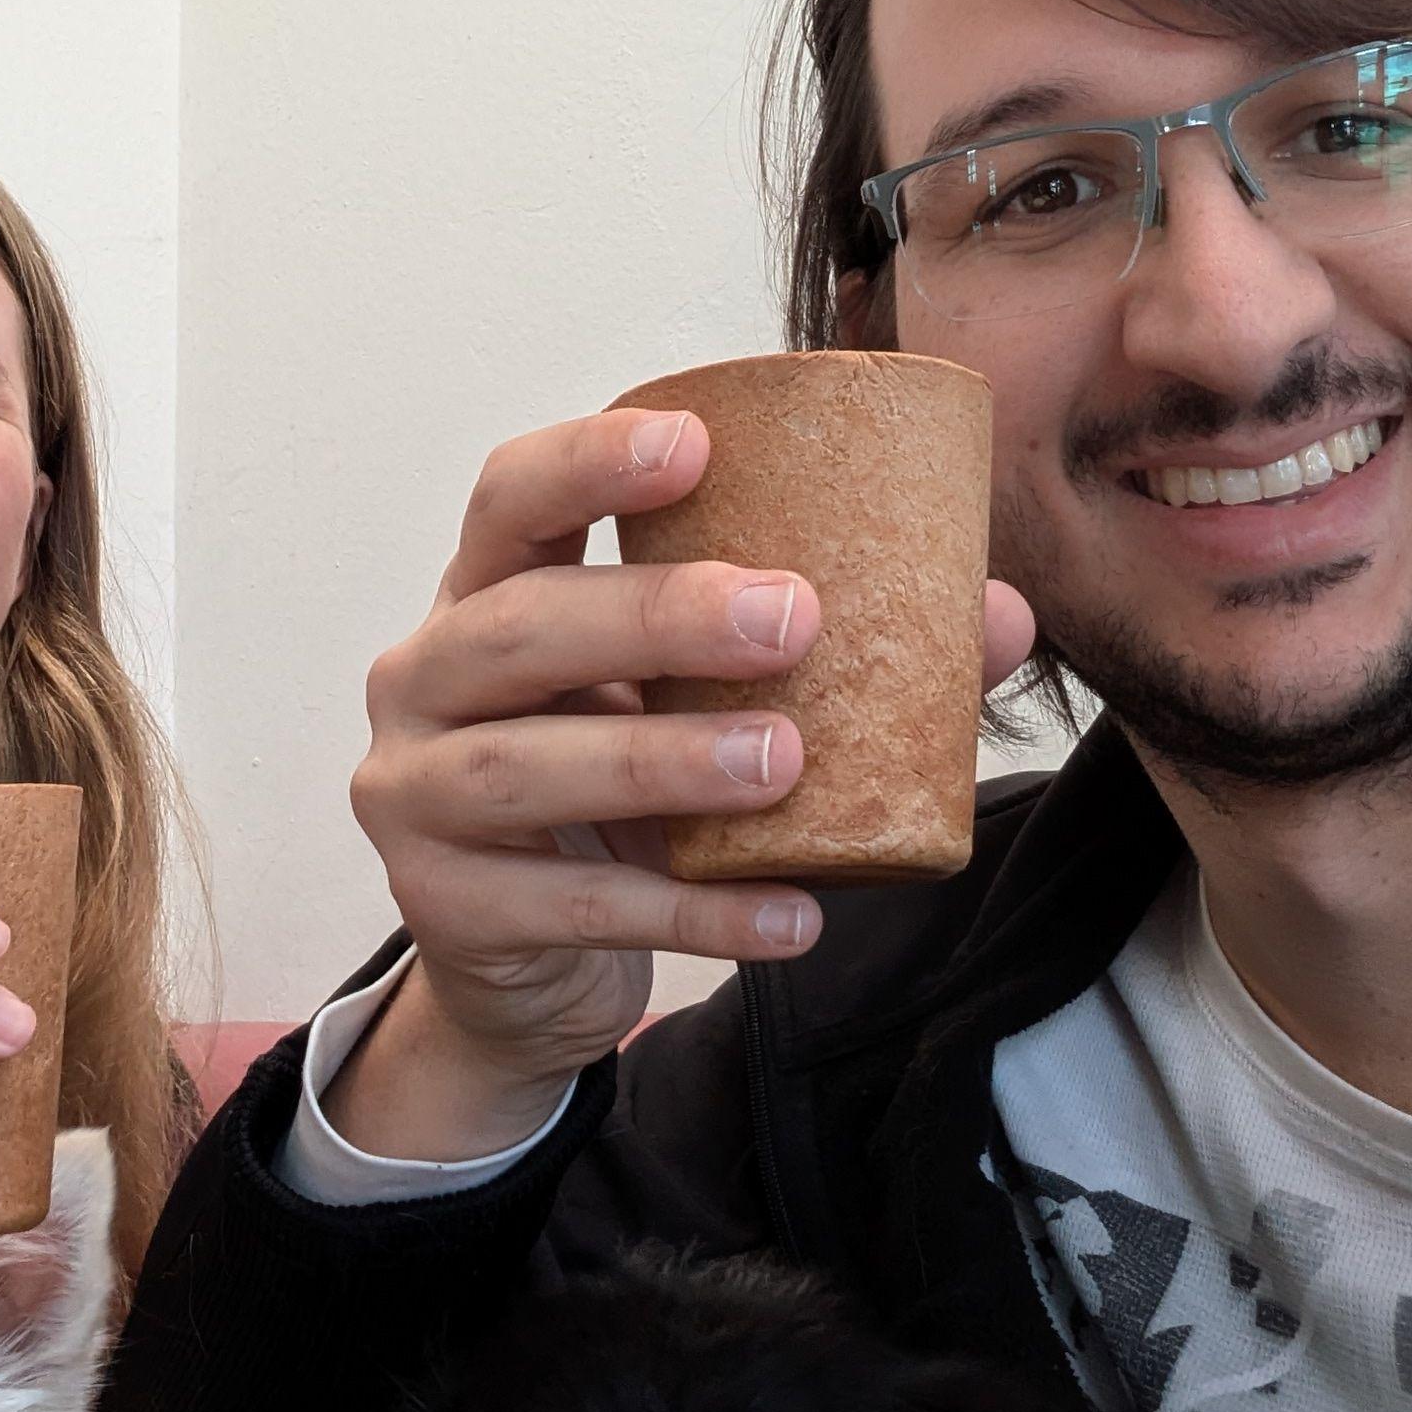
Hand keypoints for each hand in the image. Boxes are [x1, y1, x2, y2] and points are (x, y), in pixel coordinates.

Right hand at [336, 408, 1030, 1151]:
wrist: (520, 967)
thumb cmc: (614, 793)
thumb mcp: (684, 706)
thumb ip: (814, 658)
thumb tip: (998, 617)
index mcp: (484, 595)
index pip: (508, 498)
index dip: (585, 462)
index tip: (693, 445)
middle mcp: (424, 679)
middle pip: (517, 626)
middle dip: (653, 616)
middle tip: (791, 618)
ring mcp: (413, 797)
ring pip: (524, 768)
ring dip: (662, 762)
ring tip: (785, 763)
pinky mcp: (444, 910)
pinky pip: (574, 907)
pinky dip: (692, 914)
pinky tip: (791, 917)